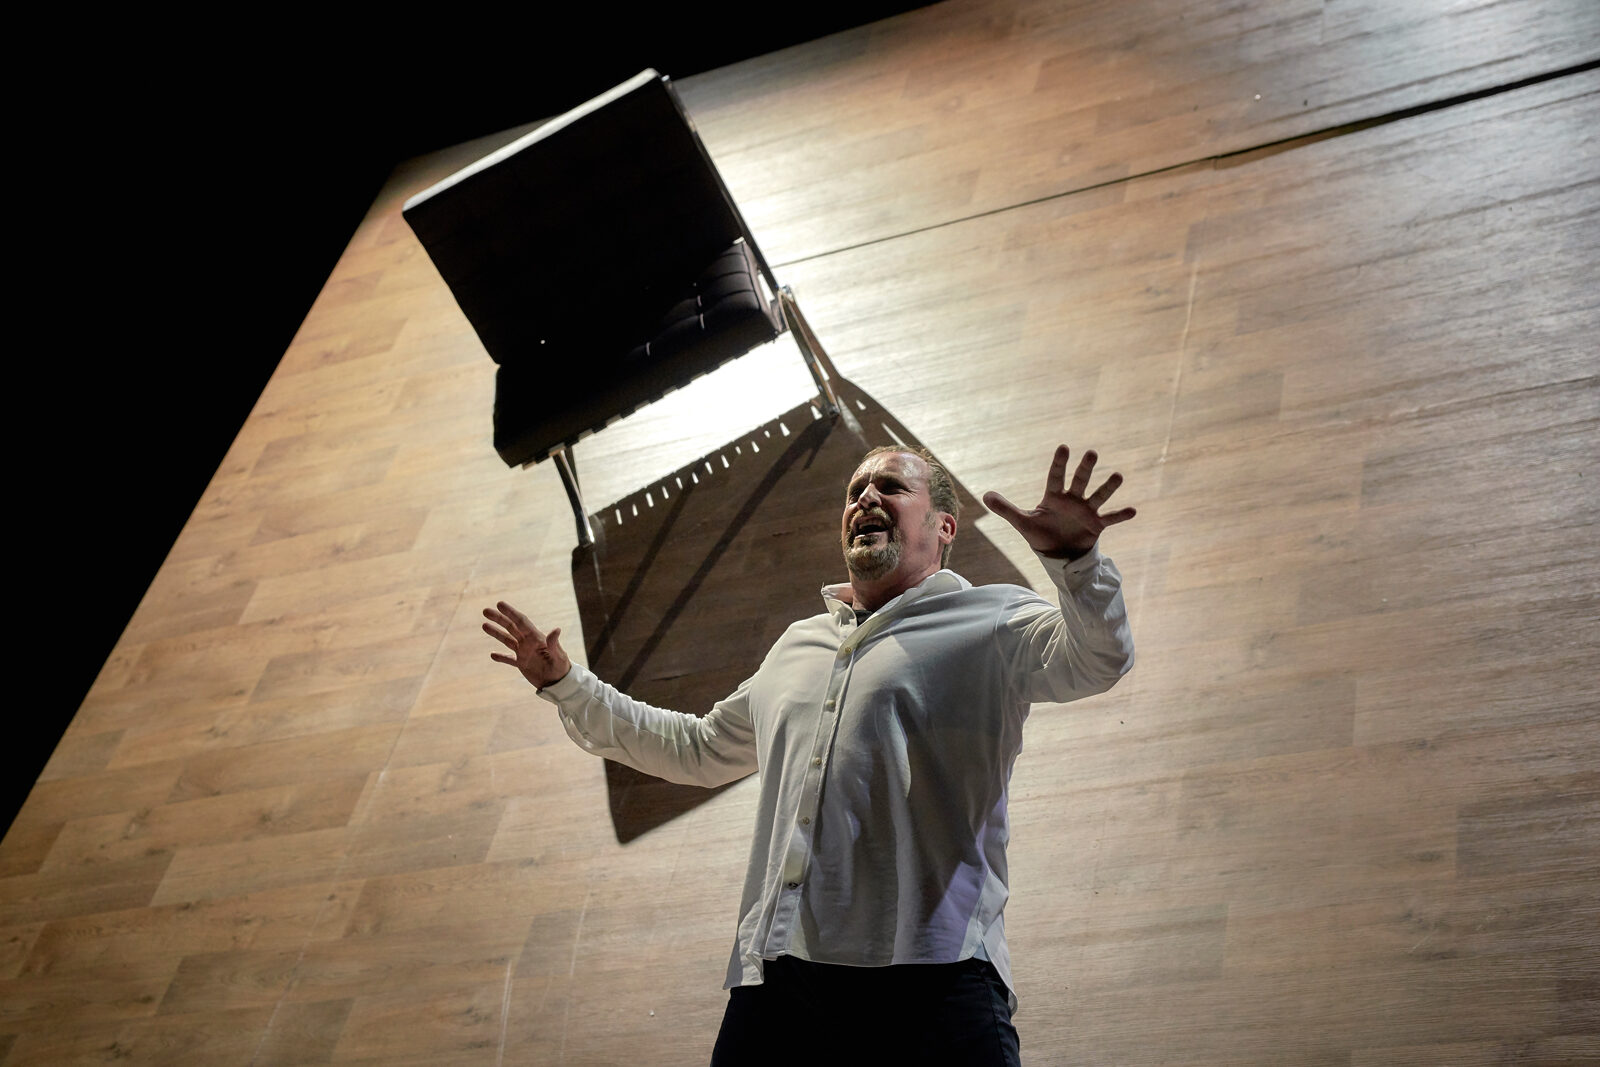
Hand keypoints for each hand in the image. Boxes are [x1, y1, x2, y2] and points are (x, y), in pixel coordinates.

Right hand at [482, 601, 571, 687]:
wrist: (560, 683)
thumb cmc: (562, 668)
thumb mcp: (558, 656)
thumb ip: (554, 644)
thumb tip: (557, 629)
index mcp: (536, 638)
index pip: (521, 622)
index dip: (510, 612)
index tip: (499, 604)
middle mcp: (528, 643)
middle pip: (511, 627)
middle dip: (499, 619)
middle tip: (485, 611)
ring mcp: (524, 653)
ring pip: (507, 640)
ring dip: (496, 633)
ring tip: (484, 625)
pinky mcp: (522, 664)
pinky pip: (509, 659)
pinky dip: (501, 657)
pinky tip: (492, 655)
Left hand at [983, 445, 1135, 559]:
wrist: (1058, 555)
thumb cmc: (1041, 535)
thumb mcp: (1022, 523)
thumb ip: (1006, 509)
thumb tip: (984, 495)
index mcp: (1054, 497)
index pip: (1055, 476)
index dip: (1059, 463)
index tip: (1064, 447)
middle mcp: (1072, 500)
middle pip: (1079, 481)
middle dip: (1085, 468)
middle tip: (1091, 453)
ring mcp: (1086, 511)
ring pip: (1098, 496)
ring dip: (1107, 487)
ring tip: (1118, 475)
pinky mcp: (1096, 526)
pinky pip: (1110, 519)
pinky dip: (1121, 515)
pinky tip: (1133, 510)